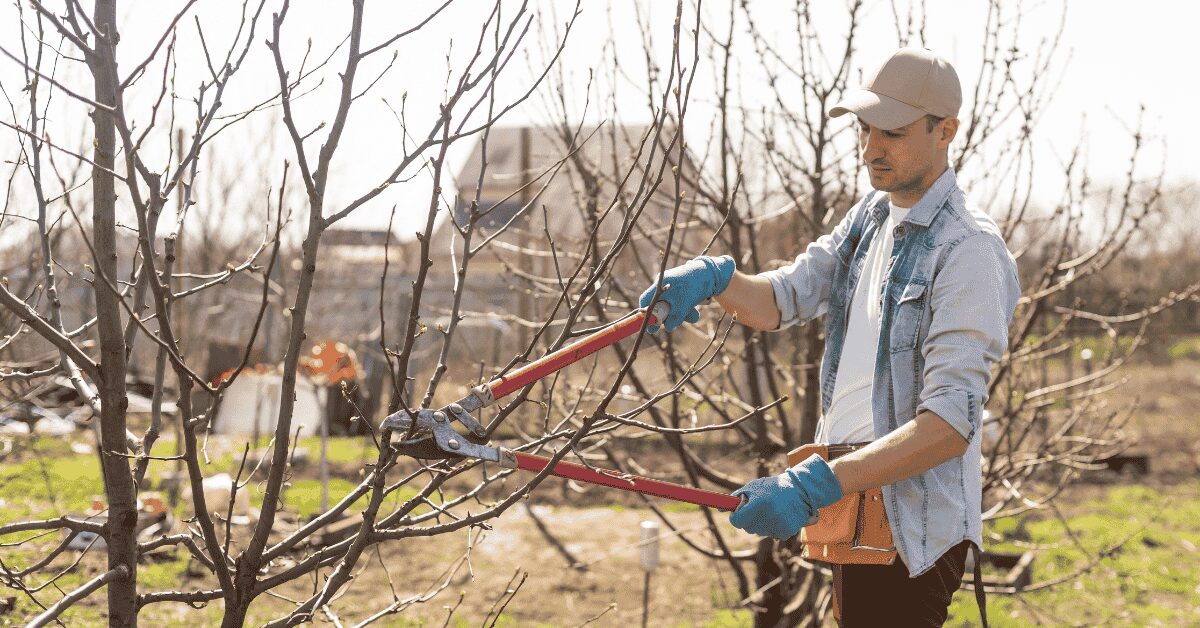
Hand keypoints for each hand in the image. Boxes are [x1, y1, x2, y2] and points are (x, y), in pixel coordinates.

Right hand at [638, 255, 735, 332]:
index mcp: (659, 285)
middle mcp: (663, 285)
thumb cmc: (695, 286)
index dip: (647, 315)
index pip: (645, 301)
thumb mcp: (684, 306)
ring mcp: (672, 286)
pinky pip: (680, 302)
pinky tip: (696, 310)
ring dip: (682, 314)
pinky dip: (687, 308)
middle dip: (671, 316)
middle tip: (678, 321)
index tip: (652, 327)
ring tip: (694, 314)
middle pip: (660, 306)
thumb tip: (667, 328)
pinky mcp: (681, 288)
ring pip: (672, 306)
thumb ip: (674, 318)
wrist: (712, 272)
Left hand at [729, 454, 843, 539]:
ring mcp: (778, 525)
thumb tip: (719, 508)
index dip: (736, 516)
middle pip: (747, 528)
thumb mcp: (754, 487)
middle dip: (749, 519)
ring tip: (772, 509)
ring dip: (761, 523)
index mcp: (758, 504)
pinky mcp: (786, 532)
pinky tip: (780, 516)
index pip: (737, 521)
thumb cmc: (773, 487)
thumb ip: (736, 497)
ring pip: (759, 532)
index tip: (740, 511)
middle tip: (759, 507)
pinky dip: (774, 527)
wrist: (801, 491)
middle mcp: (768, 516)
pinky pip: (772, 534)